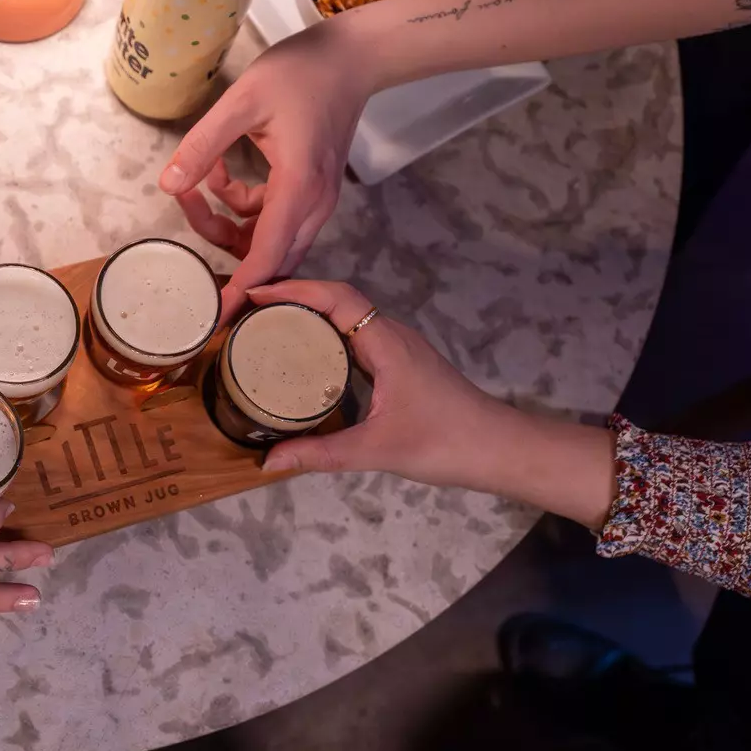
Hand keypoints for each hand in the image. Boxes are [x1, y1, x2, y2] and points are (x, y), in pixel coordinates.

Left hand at [160, 25, 372, 321]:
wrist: (351, 59)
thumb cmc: (300, 73)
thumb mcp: (242, 102)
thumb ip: (203, 145)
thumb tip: (168, 185)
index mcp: (299, 187)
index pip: (267, 255)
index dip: (240, 289)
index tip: (215, 317)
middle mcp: (313, 205)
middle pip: (265, 254)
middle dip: (221, 242)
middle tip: (187, 206)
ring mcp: (315, 201)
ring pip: (266, 239)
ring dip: (228, 222)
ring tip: (198, 183)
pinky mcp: (309, 193)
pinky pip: (270, 219)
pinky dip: (242, 206)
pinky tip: (220, 172)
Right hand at [247, 280, 617, 528]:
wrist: (499, 448)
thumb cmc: (444, 442)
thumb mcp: (375, 449)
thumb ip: (320, 454)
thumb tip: (268, 461)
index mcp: (385, 342)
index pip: (336, 297)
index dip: (295, 289)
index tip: (256, 294)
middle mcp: (391, 335)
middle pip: (338, 300)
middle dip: (294, 299)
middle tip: (251, 313)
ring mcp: (399, 349)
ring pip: (348, 319)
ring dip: (312, 317)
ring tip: (269, 330)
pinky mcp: (402, 365)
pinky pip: (357, 339)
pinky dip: (328, 339)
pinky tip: (308, 361)